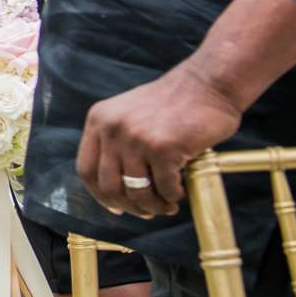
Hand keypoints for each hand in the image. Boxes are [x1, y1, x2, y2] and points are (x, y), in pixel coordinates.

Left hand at [76, 60, 244, 217]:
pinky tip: (181, 191)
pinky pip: (165, 188)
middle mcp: (112, 128)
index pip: (86, 169)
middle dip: (129, 206)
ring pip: (137, 191)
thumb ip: (117, 143)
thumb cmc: (174, 104)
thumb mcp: (130, 115)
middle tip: (148, 212)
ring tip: (167, 206)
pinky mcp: (163, 148)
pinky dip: (173, 196)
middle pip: (109, 186)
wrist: (208, 84)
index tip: (117, 207)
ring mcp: (137, 138)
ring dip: (153, 206)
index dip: (100, 195)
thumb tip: (115, 194)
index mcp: (99, 119)